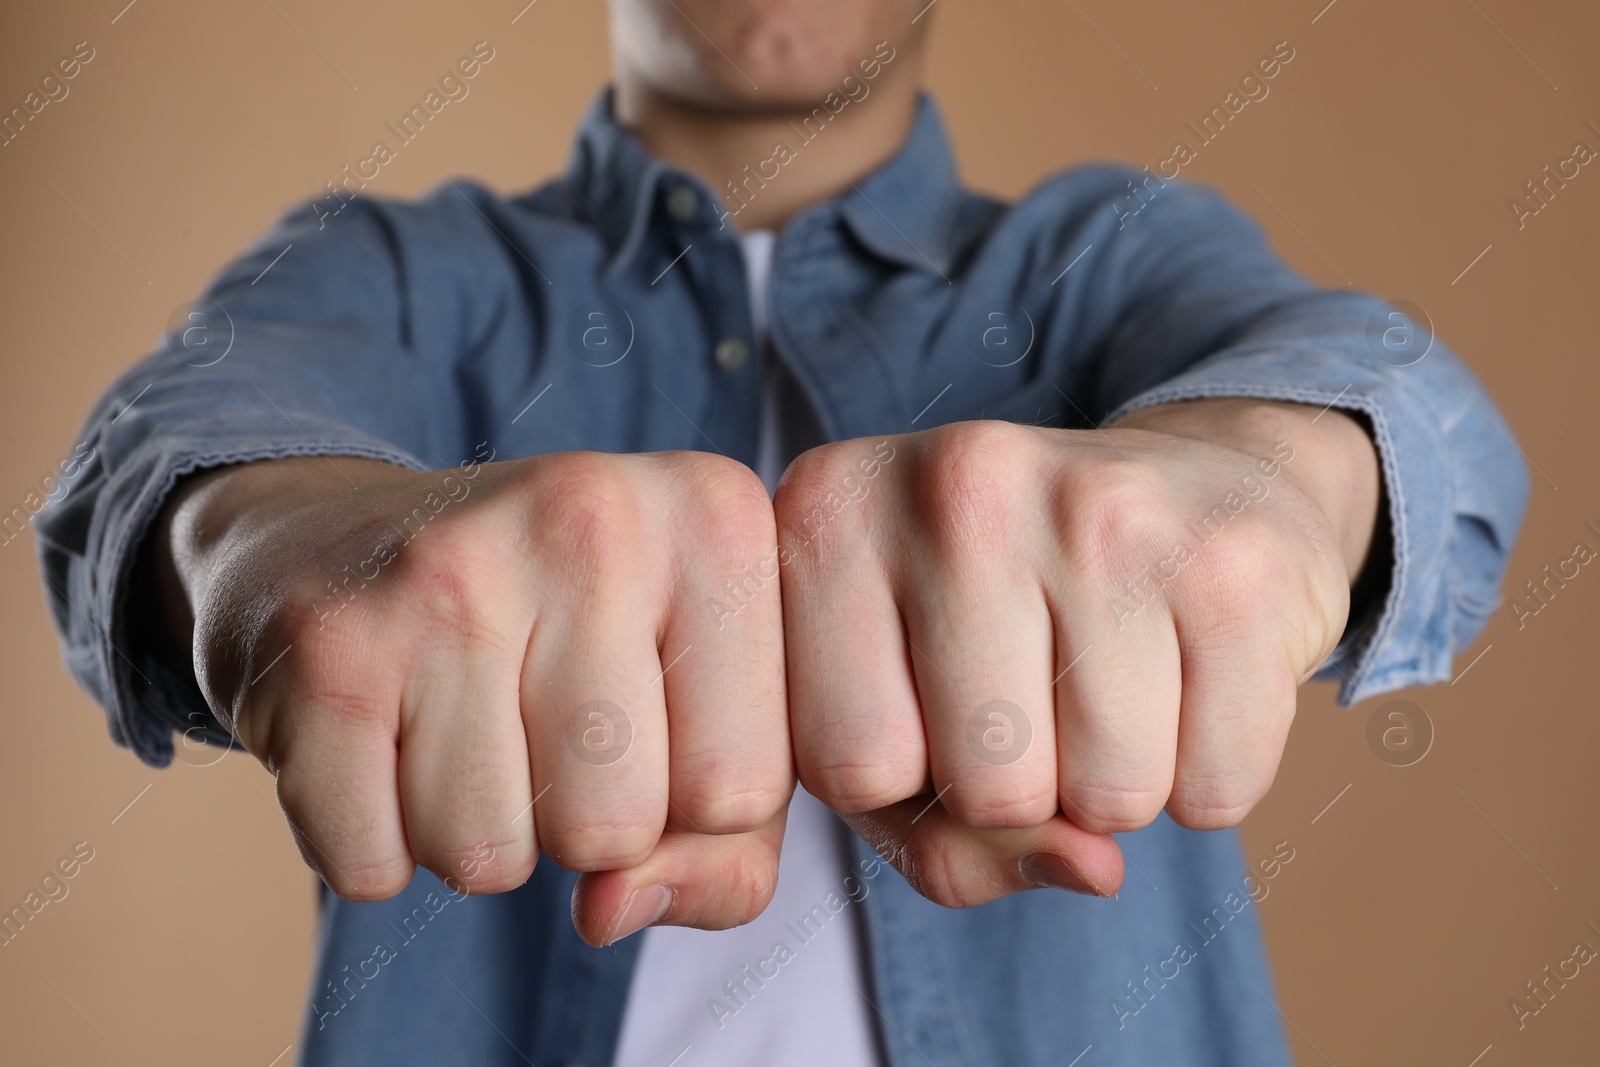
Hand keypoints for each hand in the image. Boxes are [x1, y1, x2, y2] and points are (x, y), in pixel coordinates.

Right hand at [157, 449, 790, 944]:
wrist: (341, 541)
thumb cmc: (565, 644)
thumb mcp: (697, 711)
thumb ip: (730, 850)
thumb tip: (612, 911)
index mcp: (718, 518)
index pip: (747, 790)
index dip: (691, 804)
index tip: (646, 717)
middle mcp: (593, 515)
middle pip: (619, 829)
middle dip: (579, 825)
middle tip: (535, 721)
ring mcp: (449, 569)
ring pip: (490, 858)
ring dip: (476, 834)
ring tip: (460, 723)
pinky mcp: (328, 643)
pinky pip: (372, 865)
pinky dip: (374, 843)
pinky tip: (383, 736)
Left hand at [773, 399, 1378, 905]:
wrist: (1200, 488)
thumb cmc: (1011, 627)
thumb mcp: (911, 715)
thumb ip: (932, 838)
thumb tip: (1089, 867)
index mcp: (827, 511)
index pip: (845, 767)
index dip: (901, 785)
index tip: (928, 709)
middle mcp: (952, 484)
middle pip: (983, 789)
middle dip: (1021, 793)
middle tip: (1040, 693)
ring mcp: (1096, 507)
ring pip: (1106, 798)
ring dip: (1117, 786)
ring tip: (1112, 679)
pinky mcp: (1228, 557)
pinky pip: (1218, 784)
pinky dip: (1210, 772)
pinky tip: (1188, 673)